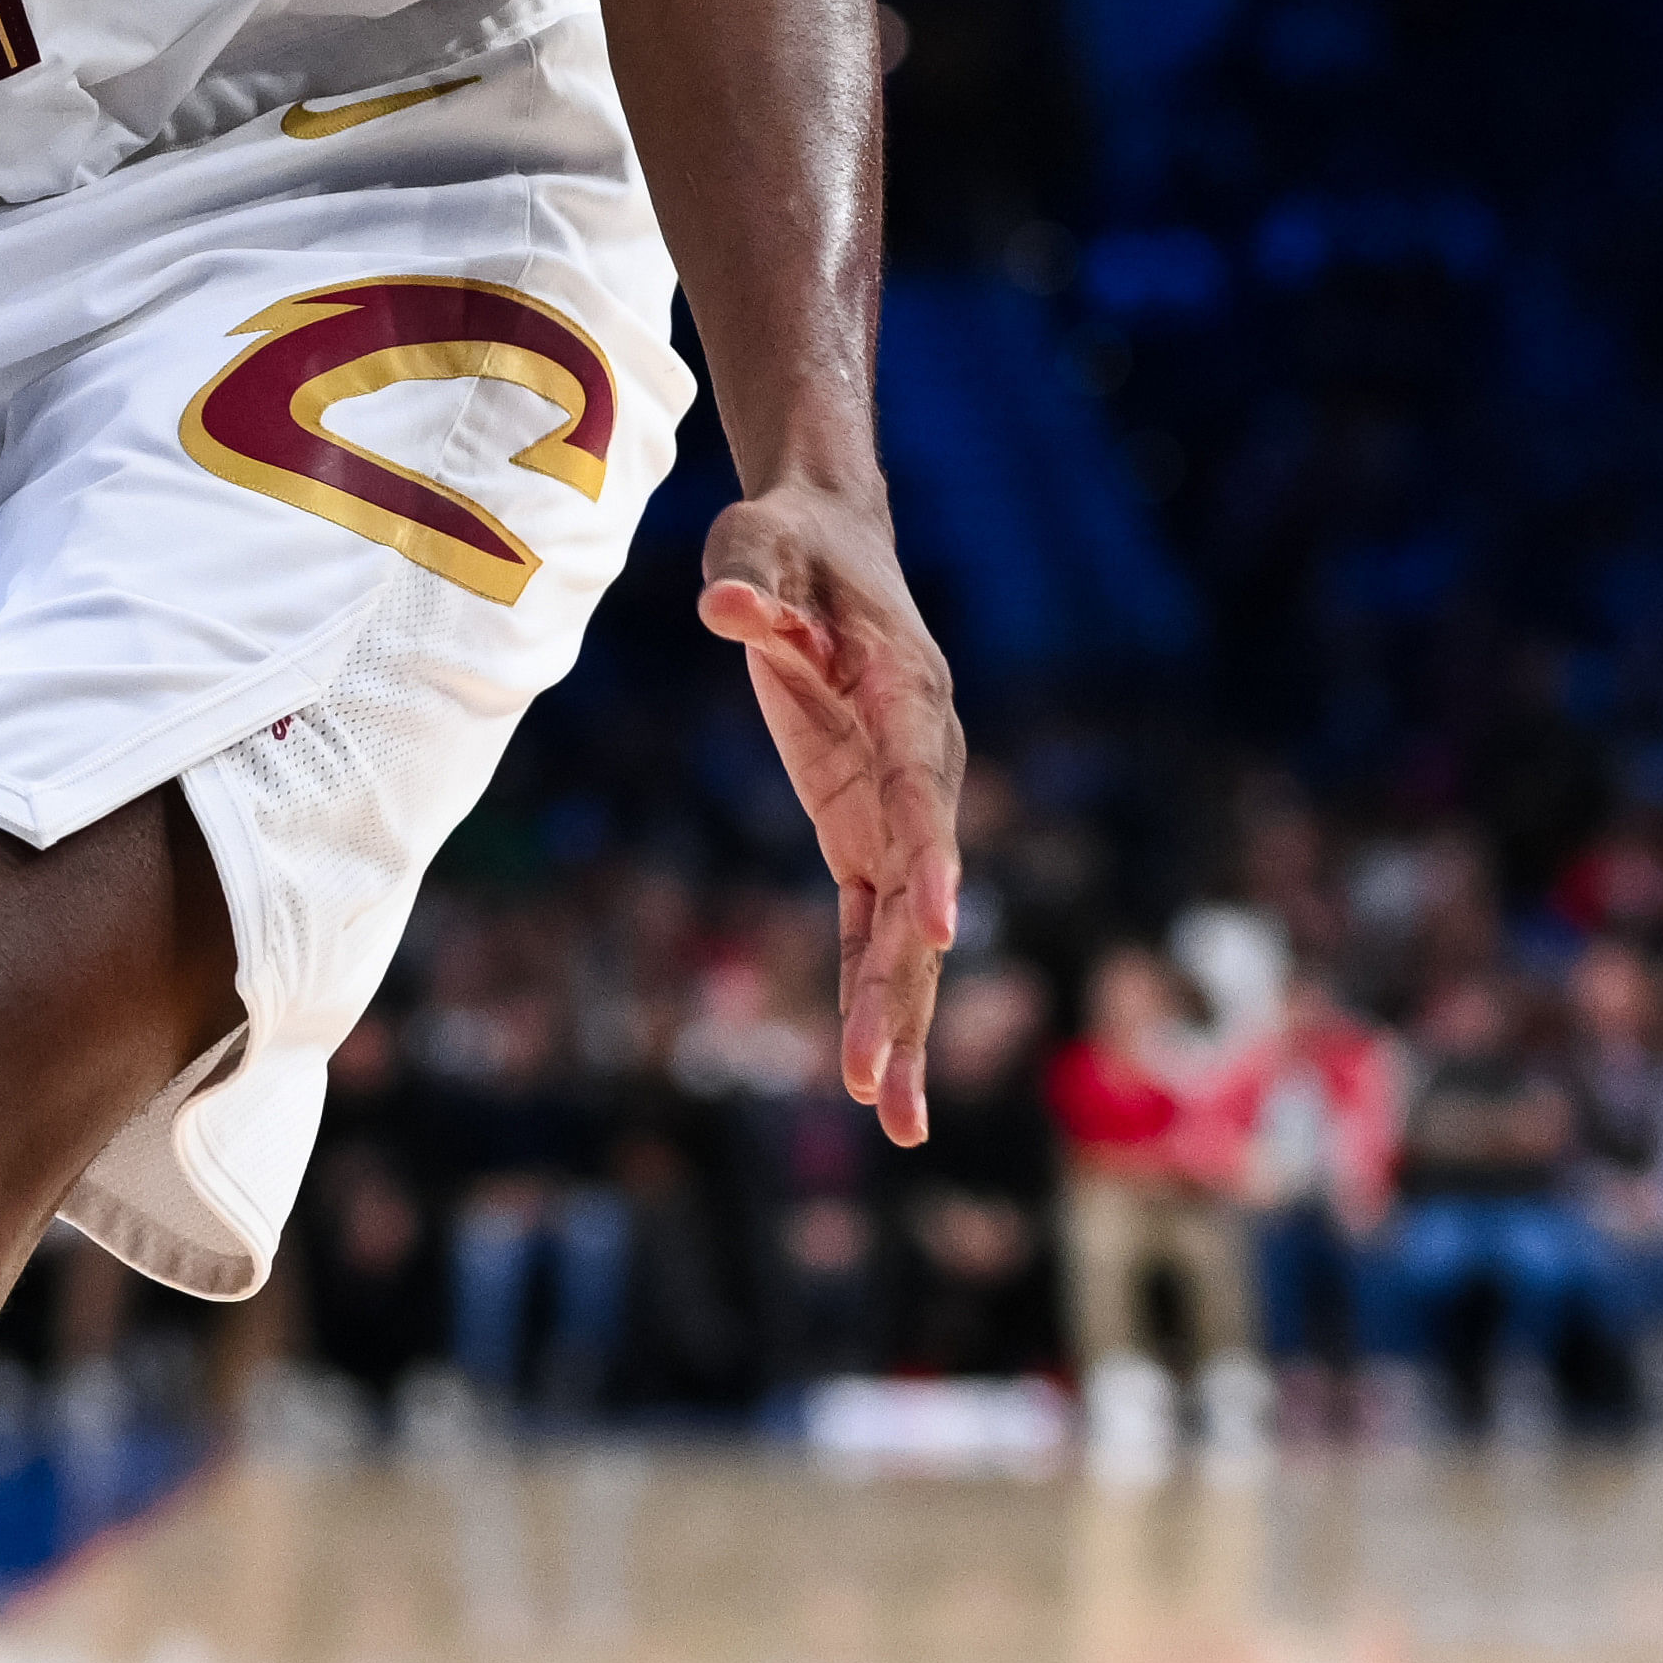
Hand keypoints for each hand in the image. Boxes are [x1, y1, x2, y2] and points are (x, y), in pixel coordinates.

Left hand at [699, 472, 963, 1147]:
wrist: (826, 541)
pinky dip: (877, 997)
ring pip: (910, 931)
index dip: (932, 853)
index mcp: (909, 693)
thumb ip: (752, 585)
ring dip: (899, 1022)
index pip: (923, 784)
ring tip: (894, 1121)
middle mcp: (923, 763)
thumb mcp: (757, 546)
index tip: (938, 924)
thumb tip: (725, 609)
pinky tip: (873, 1079)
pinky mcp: (867, 831)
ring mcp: (900, 807)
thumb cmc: (789, 541)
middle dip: (902, 986)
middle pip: (923, 886)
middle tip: (876, 1077)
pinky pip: (877, 927)